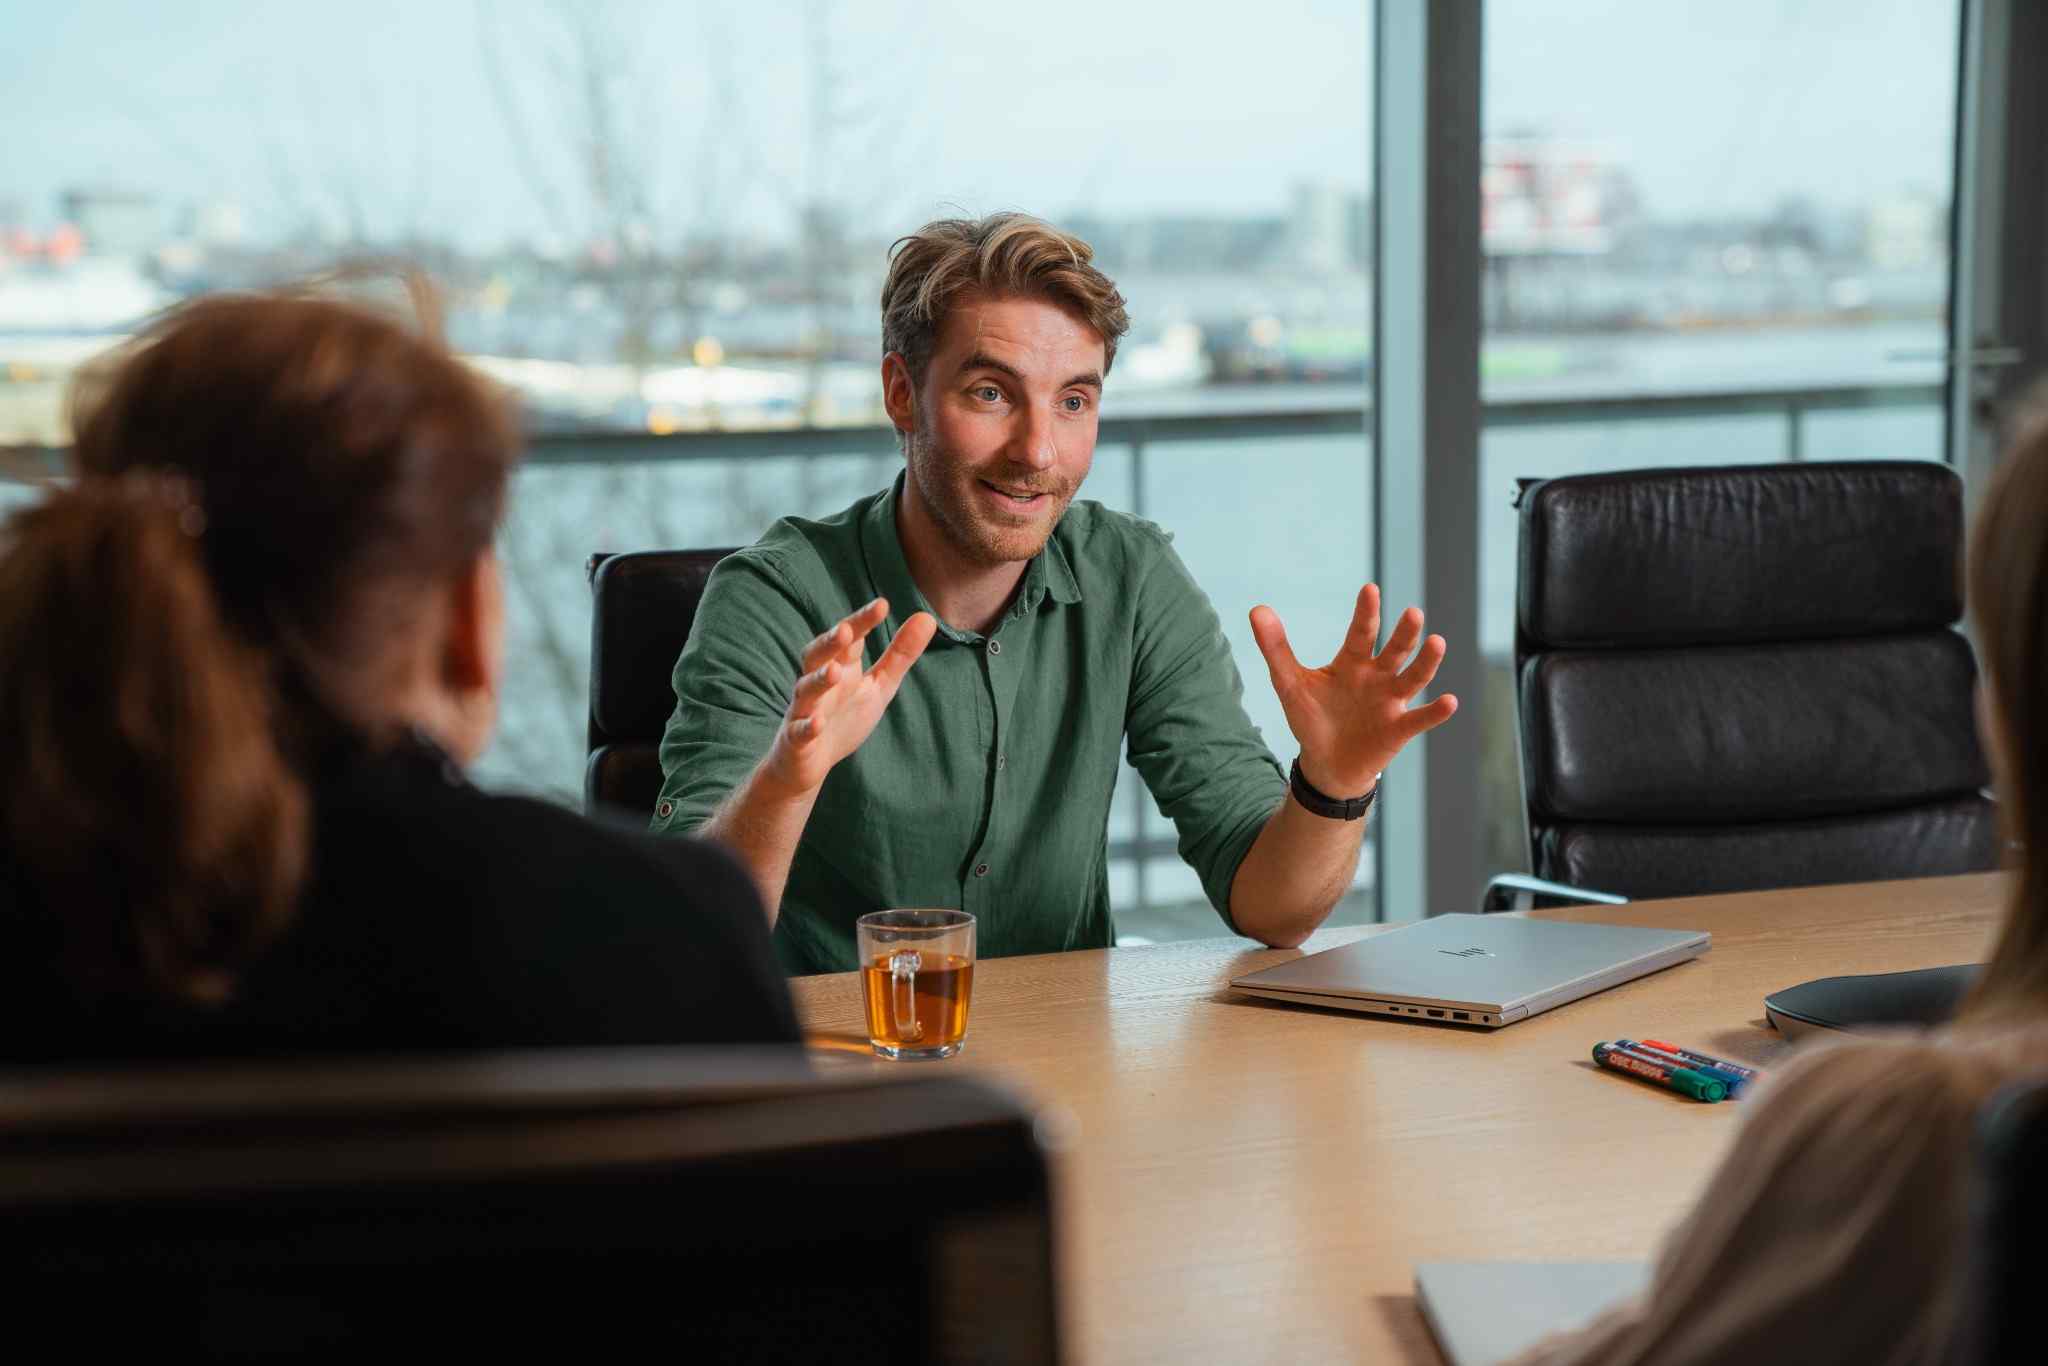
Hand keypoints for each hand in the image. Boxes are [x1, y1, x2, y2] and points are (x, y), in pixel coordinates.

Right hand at [761, 597, 937, 798]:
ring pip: (806, 690)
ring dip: (818, 680)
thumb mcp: (879, 685)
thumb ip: (900, 654)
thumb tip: (928, 617)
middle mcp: (819, 682)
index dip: (862, 621)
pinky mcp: (797, 739)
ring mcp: (804, 710)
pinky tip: (818, 724)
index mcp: (841, 666)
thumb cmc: (844, 716)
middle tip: (845, 630)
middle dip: (829, 642)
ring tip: (835, 671)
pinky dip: (807, 727)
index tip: (882, 604)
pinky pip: (800, 731)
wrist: (808, 761)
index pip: (849, 638)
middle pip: (818, 655)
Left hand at [1249, 584, 1457, 796]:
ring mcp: (1391, 701)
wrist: (1326, 763)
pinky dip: (1436, 711)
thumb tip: (1256, 609)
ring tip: (1437, 642)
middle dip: (1404, 633)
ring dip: (1427, 662)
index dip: (1365, 612)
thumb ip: (1276, 648)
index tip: (1370, 589)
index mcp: (1353, 661)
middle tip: (1412, 613)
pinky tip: (1450, 701)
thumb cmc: (1312, 717)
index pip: (1361, 632)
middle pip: (1395, 650)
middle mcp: (1377, 676)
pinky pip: (1421, 718)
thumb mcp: (1289, 683)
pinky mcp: (1399, 729)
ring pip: (1414, 677)